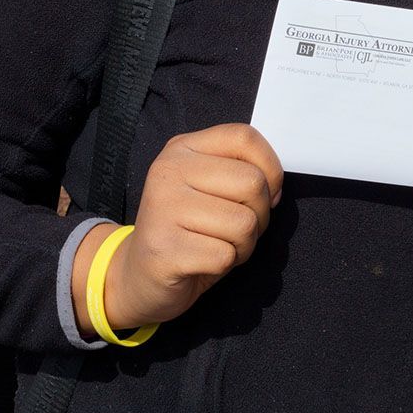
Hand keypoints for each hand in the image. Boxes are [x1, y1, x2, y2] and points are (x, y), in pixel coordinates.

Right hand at [73, 124, 282, 334]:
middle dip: (260, 214)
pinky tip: (204, 262)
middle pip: (252, 182)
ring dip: (244, 244)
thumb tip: (275, 184)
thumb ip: (238, 170)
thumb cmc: (187, 229)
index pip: (244, 137)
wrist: (136, 275)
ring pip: (245, 223)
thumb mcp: (209, 187)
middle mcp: (169, 171)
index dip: (271, 167)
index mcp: (182, 148)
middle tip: (237, 227)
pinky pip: (226, 255)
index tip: (268, 192)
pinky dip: (226, 264)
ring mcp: (163, 208)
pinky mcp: (165, 249)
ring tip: (218, 244)